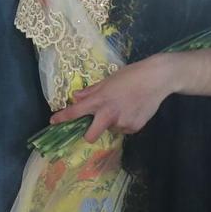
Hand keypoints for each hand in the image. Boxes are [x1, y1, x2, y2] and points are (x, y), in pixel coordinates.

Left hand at [51, 56, 171, 141]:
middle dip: (88, 135)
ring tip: (125, 106)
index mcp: (100, 100)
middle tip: (92, 128)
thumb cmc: (131, 75)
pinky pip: (124, 129)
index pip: (75, 112)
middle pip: (90, 136)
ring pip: (110, 129)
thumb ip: (91, 91)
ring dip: (113, 122)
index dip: (62, 117)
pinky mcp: (135, 127)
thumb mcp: (108, 80)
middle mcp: (109, 114)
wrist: (157, 78)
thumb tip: (76, 97)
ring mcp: (122, 123)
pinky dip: (125, 122)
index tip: (53, 122)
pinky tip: (134, 109)